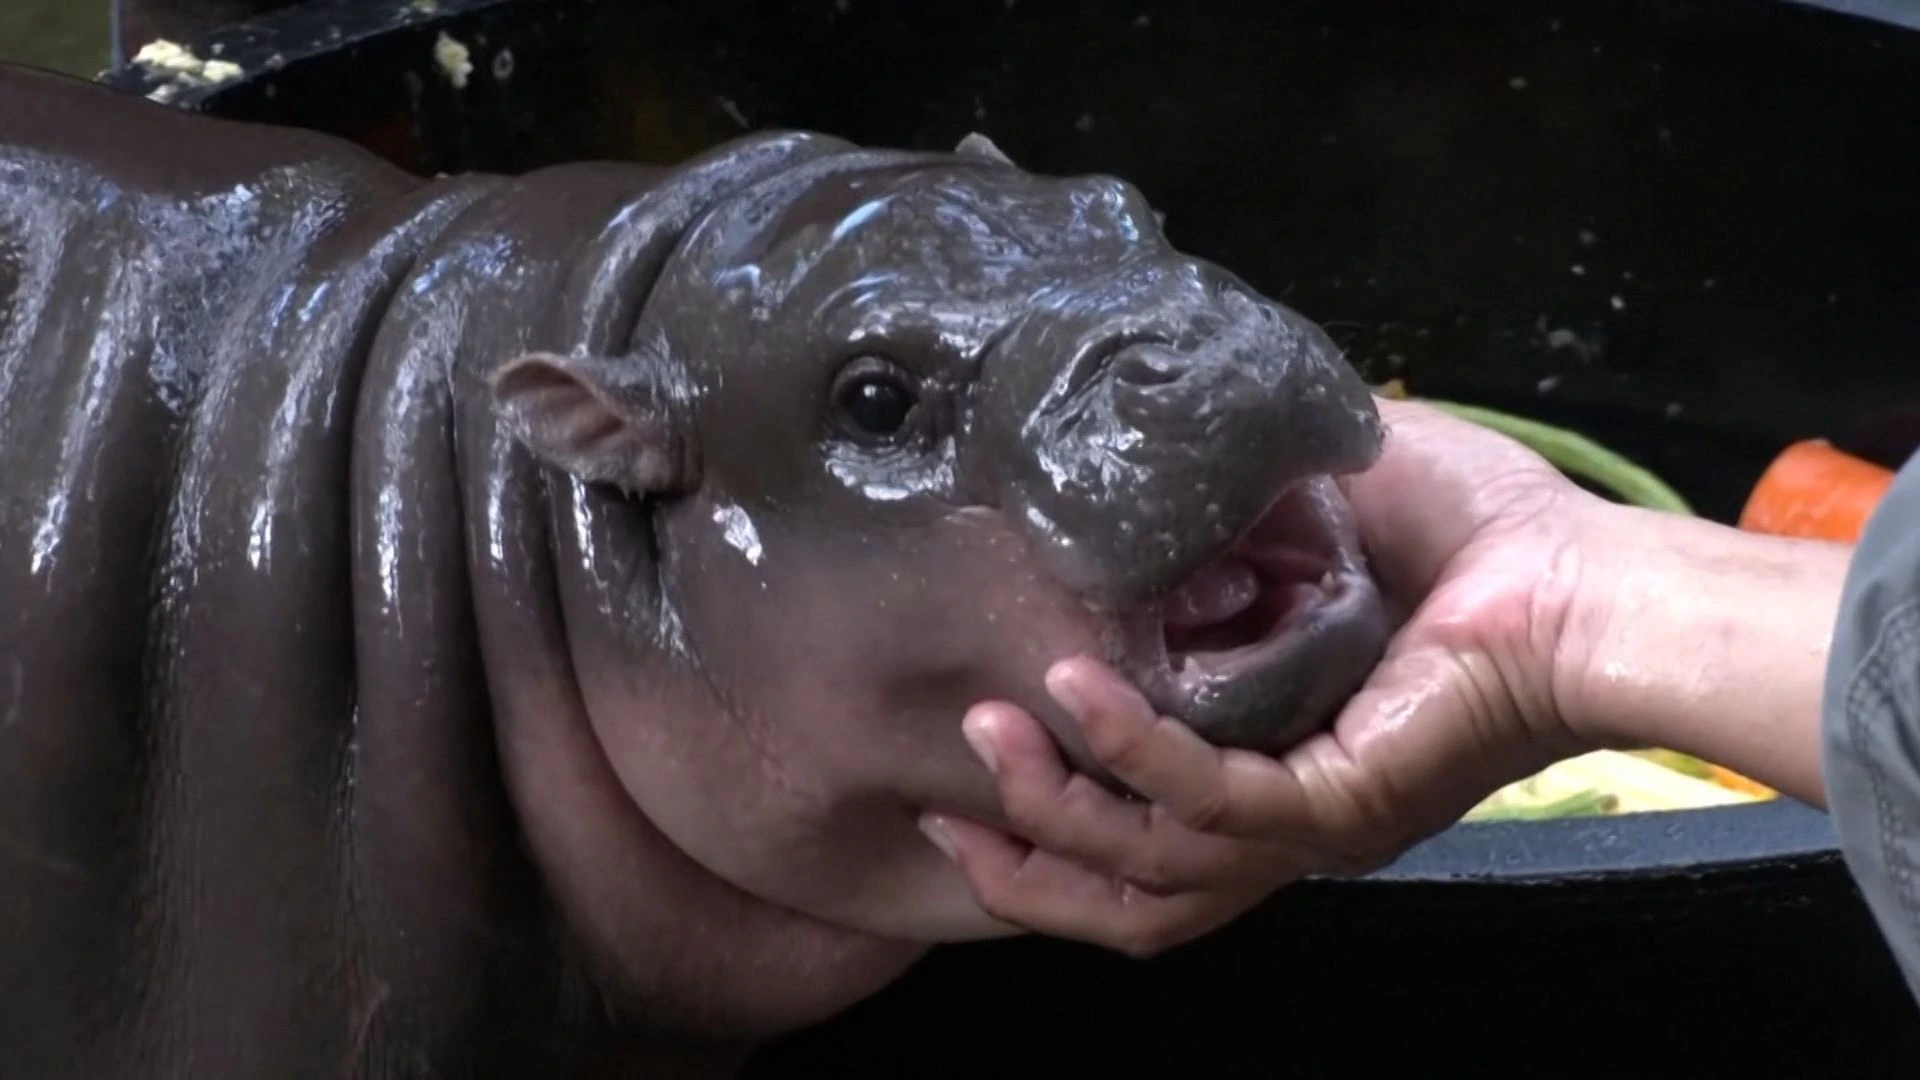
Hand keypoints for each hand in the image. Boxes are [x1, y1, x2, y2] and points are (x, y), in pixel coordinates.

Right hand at [918, 397, 1613, 956]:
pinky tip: (1074, 692)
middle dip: (1024, 863)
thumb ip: (1228, 502)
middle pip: (1130, 895)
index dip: (1051, 808)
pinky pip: (1206, 802)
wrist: (1591, 580)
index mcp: (1278, 760)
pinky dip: (1131, 750)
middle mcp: (1287, 816)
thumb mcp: (1319, 501)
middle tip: (950, 797)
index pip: (1145, 825)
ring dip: (1055, 812)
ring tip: (988, 736)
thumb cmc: (1485, 540)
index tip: (979, 742)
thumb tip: (1139, 447)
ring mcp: (1312, 825)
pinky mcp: (1338, 807)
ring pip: (1149, 872)